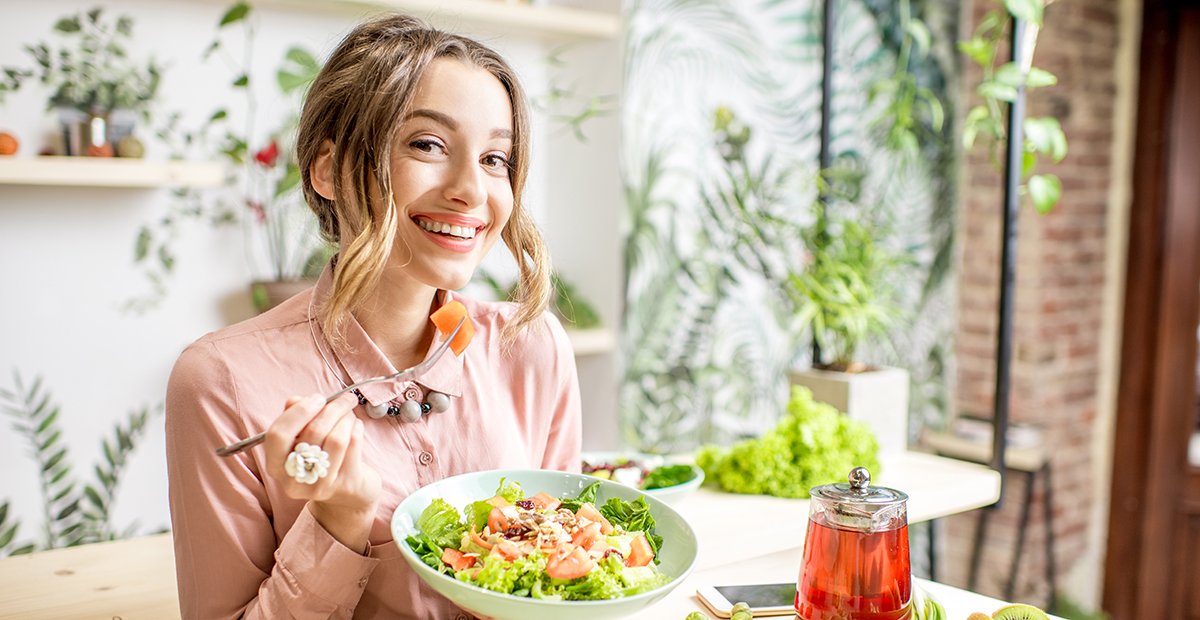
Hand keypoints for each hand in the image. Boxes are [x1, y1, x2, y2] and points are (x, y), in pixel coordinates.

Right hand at [264, 393, 381, 552]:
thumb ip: (294, 418)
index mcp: (276, 466)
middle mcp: (294, 480)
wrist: (347, 493)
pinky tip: (356, 425)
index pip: (278, 435)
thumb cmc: (320, 458)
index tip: (317, 398)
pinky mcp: (345, 484)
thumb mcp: (301, 439)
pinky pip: (353, 445)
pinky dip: (357, 428)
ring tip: (350, 412)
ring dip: (346, 418)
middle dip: (332, 409)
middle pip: (312, 433)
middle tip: (344, 398)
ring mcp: (320, 485)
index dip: (299, 412)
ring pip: (336, 438)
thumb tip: (295, 400)